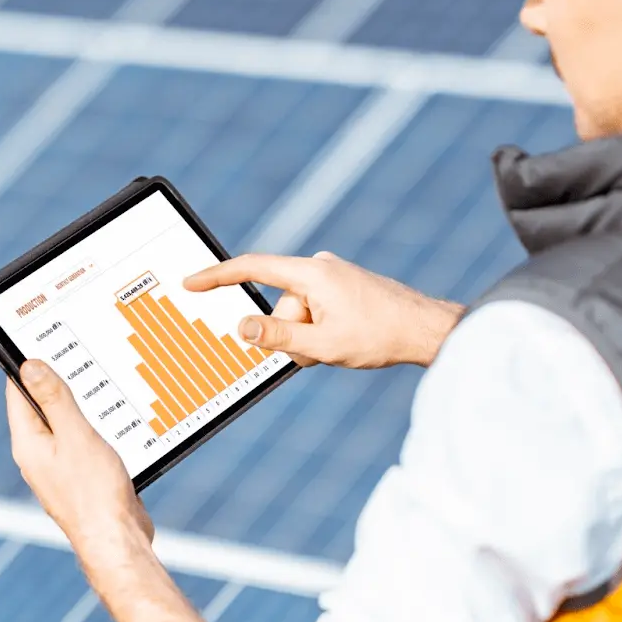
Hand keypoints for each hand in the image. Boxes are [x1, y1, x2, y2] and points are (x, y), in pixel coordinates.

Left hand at [6, 360, 154, 556]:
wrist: (117, 541)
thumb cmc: (94, 492)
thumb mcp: (75, 436)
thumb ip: (55, 400)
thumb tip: (29, 366)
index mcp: (28, 443)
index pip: (18, 391)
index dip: (28, 363)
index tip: (43, 339)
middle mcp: (38, 455)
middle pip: (42, 406)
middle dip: (59, 381)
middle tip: (78, 354)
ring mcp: (60, 468)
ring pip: (67, 424)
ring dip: (82, 405)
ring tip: (100, 382)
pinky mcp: (82, 477)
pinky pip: (84, 442)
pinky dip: (96, 427)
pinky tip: (115, 419)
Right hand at [185, 252, 462, 368]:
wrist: (429, 330)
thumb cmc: (382, 336)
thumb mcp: (323, 346)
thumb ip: (278, 337)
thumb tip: (242, 328)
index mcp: (312, 274)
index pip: (253, 268)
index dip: (218, 277)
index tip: (192, 283)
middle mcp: (321, 268)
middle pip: (280, 305)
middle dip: (291, 334)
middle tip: (320, 353)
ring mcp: (333, 276)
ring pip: (299, 313)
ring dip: (309, 337)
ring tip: (342, 348)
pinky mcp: (343, 287)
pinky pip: (316, 311)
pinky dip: (322, 331)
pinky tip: (348, 340)